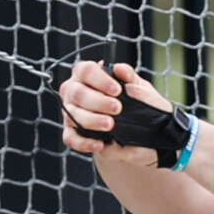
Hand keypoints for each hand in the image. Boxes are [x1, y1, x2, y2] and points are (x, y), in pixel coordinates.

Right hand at [57, 60, 176, 163]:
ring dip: (91, 120)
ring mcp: (71, 113)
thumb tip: (119, 69)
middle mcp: (74, 92)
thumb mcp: (139, 88)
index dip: (100, 80)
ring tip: (110, 125)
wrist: (143, 132)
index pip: (85, 71)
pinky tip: (100, 144)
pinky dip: (84, 143)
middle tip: (117, 108)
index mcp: (87, 75)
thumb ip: (129, 77)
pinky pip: (71, 138)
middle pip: (77, 93)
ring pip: (72, 115)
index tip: (117, 90)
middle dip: (97, 101)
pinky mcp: (72, 133)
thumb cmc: (136, 103)